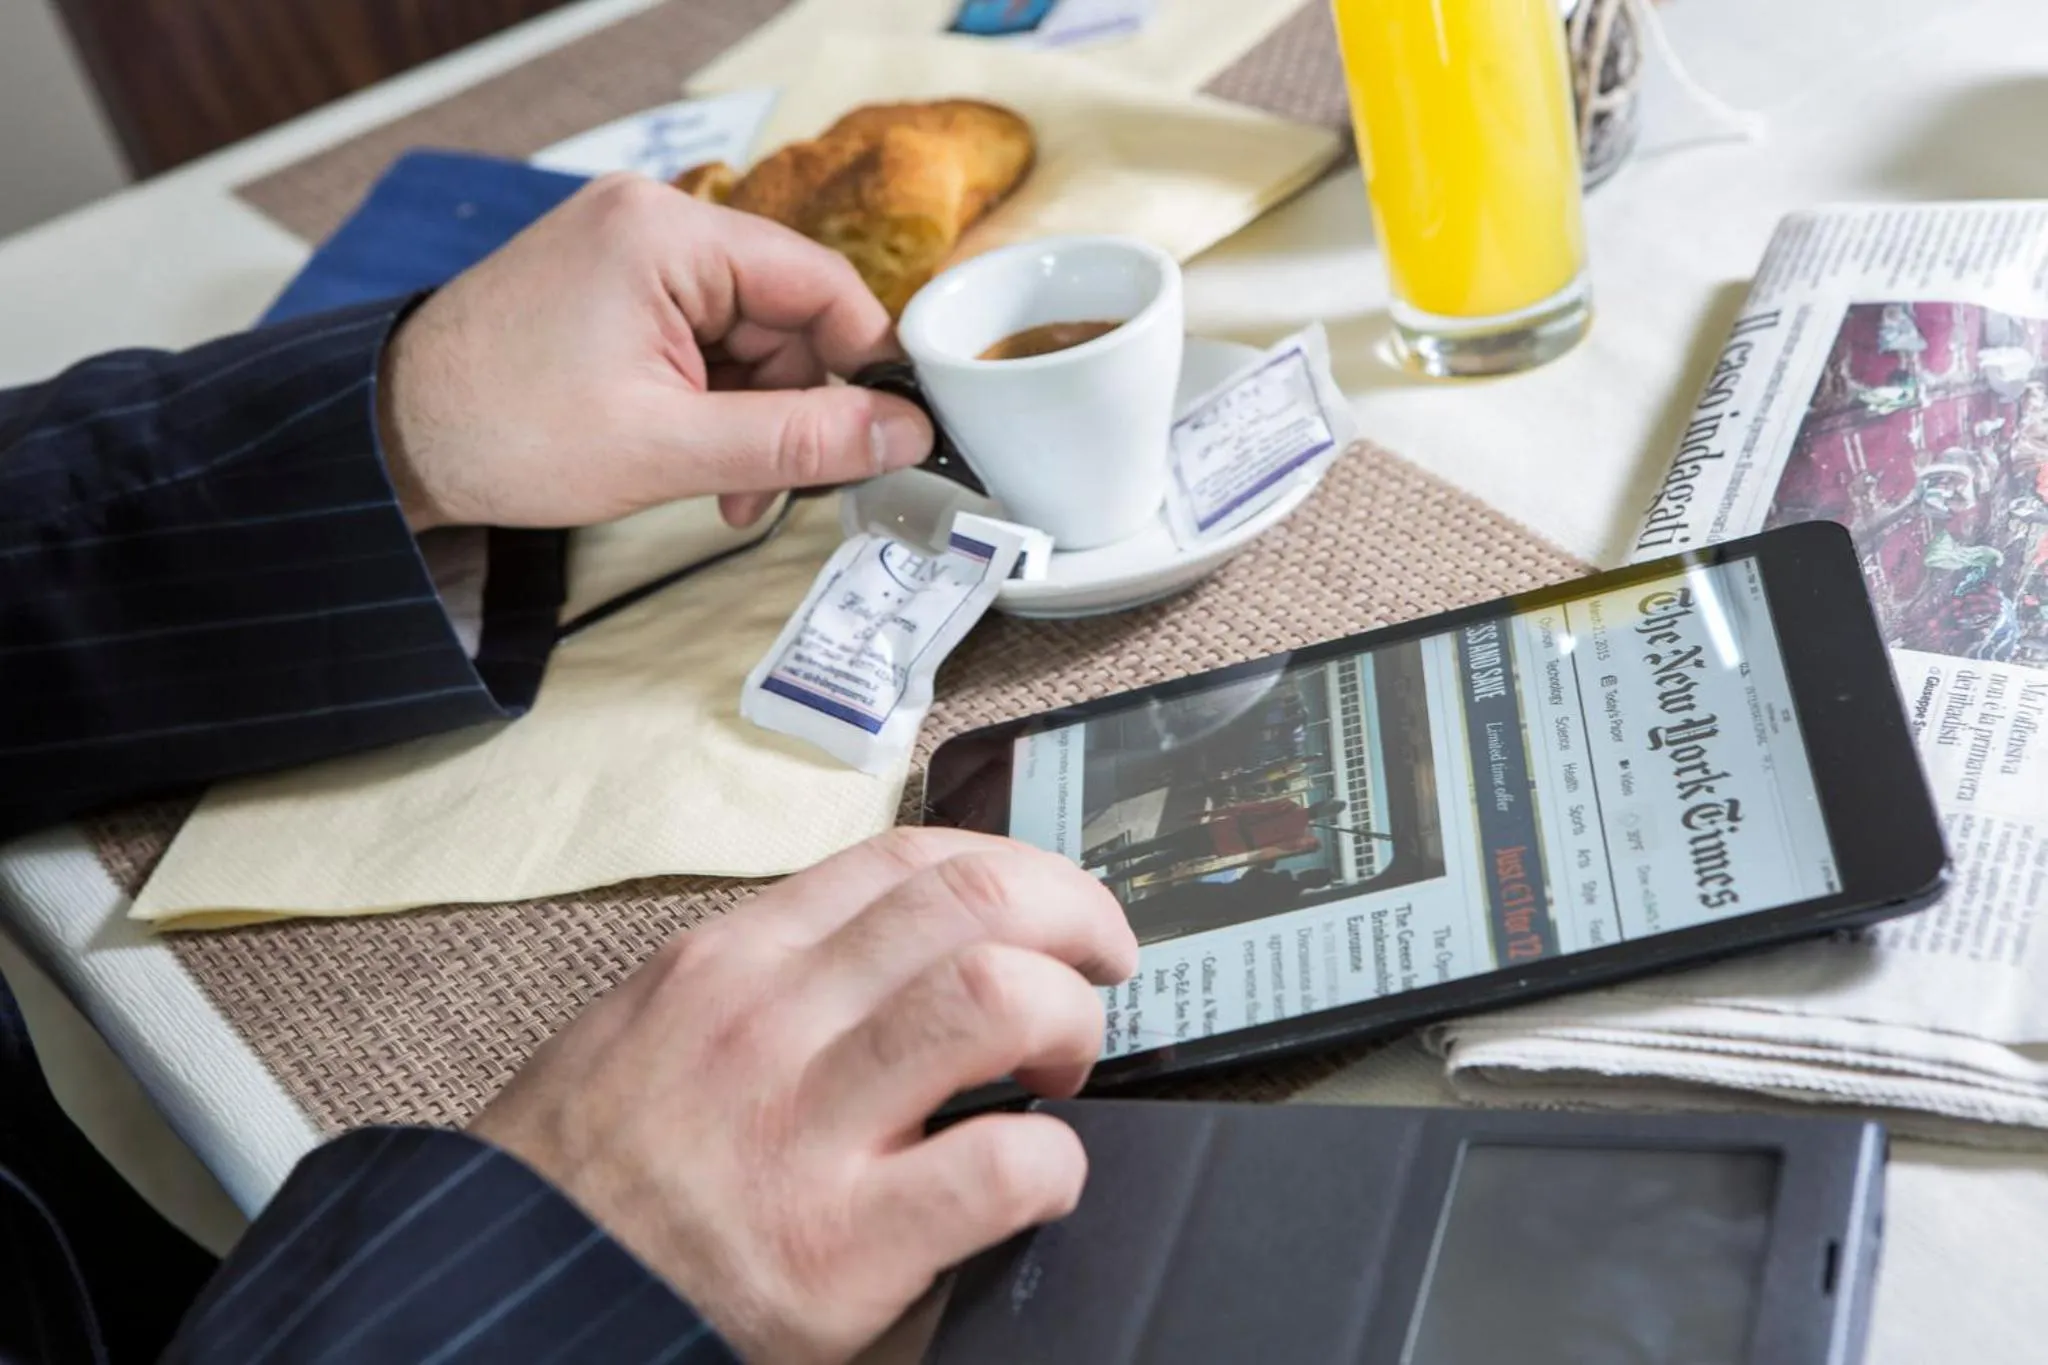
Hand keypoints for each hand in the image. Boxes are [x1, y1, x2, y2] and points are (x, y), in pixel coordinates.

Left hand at [377, 173, 933, 532]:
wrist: (390, 443)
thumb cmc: (503, 434)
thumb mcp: (672, 448)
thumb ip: (800, 439)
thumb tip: (904, 432)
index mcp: (666, 234)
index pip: (819, 281)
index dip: (865, 362)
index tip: (891, 432)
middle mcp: (651, 222)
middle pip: (784, 314)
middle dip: (794, 409)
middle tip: (779, 488)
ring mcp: (628, 252)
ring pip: (747, 338)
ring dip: (753, 420)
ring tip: (724, 493)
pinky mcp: (613, 289)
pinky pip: (702, 343)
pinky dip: (714, 406)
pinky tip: (699, 462)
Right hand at [469, 827, 1138, 1363]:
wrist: (502, 1297)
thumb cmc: (582, 1174)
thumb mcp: (654, 1024)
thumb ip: (772, 980)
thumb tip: (902, 958)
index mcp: (731, 962)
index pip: (908, 860)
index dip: (1015, 870)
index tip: (1050, 908)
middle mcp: (769, 1022)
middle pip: (972, 902)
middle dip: (1074, 919)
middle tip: (1099, 968)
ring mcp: (802, 1130)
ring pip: (994, 999)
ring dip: (1069, 1020)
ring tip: (1064, 1066)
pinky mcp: (836, 1248)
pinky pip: (1000, 1166)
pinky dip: (1053, 1165)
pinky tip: (1039, 1178)